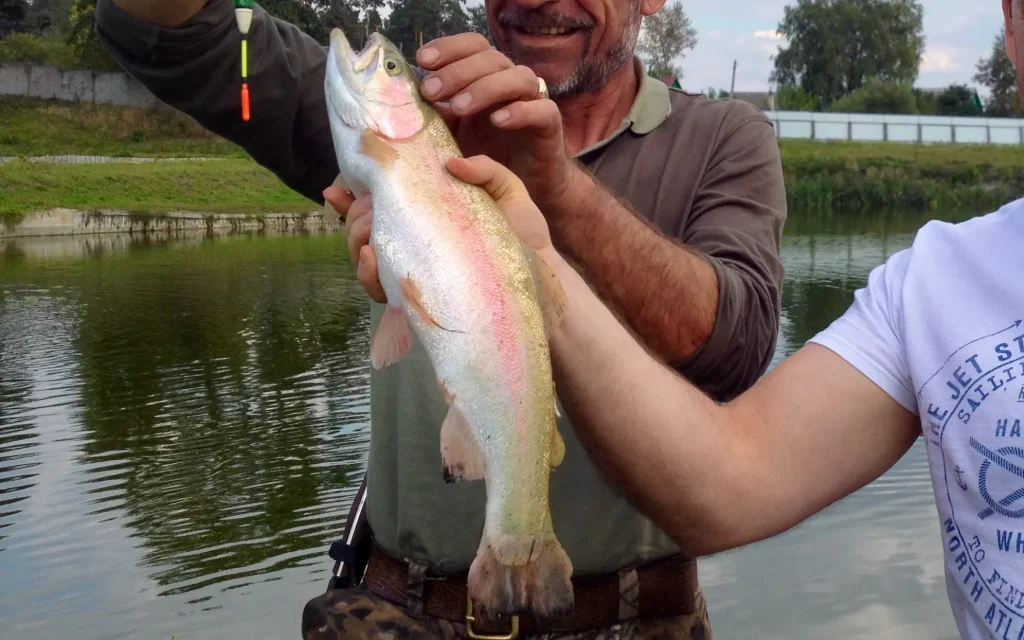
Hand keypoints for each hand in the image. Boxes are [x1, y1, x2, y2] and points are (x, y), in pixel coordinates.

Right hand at [323, 154, 554, 302]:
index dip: (349, 195)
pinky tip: (373, 256)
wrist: (540, 275)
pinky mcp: (419, 295)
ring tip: (370, 234)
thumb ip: (485, 170)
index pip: (379, 201)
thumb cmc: (524, 234)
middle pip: (361, 226)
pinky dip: (368, 272)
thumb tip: (452, 163)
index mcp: (426, 211)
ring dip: (356, 240)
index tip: (336, 189)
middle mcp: (414, 239)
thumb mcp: (508, 191)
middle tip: (367, 207)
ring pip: (362, 254)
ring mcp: (414, 268)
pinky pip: (378, 286)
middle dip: (353, 216)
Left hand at [415, 34, 579, 213]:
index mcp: (487, 77)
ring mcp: (532, 101)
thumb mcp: (454, 135)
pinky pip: (542, 108)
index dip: (449, 48)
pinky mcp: (549, 125)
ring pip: (517, 77)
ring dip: (486, 88)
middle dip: (457, 71)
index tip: (422, 61)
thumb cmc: (489, 155)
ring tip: (460, 108)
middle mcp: (510, 83)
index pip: (473, 47)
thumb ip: (436, 117)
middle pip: (491, 58)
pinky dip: (520, 111)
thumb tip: (403, 104)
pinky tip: (498, 120)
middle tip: (432, 91)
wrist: (526, 186)